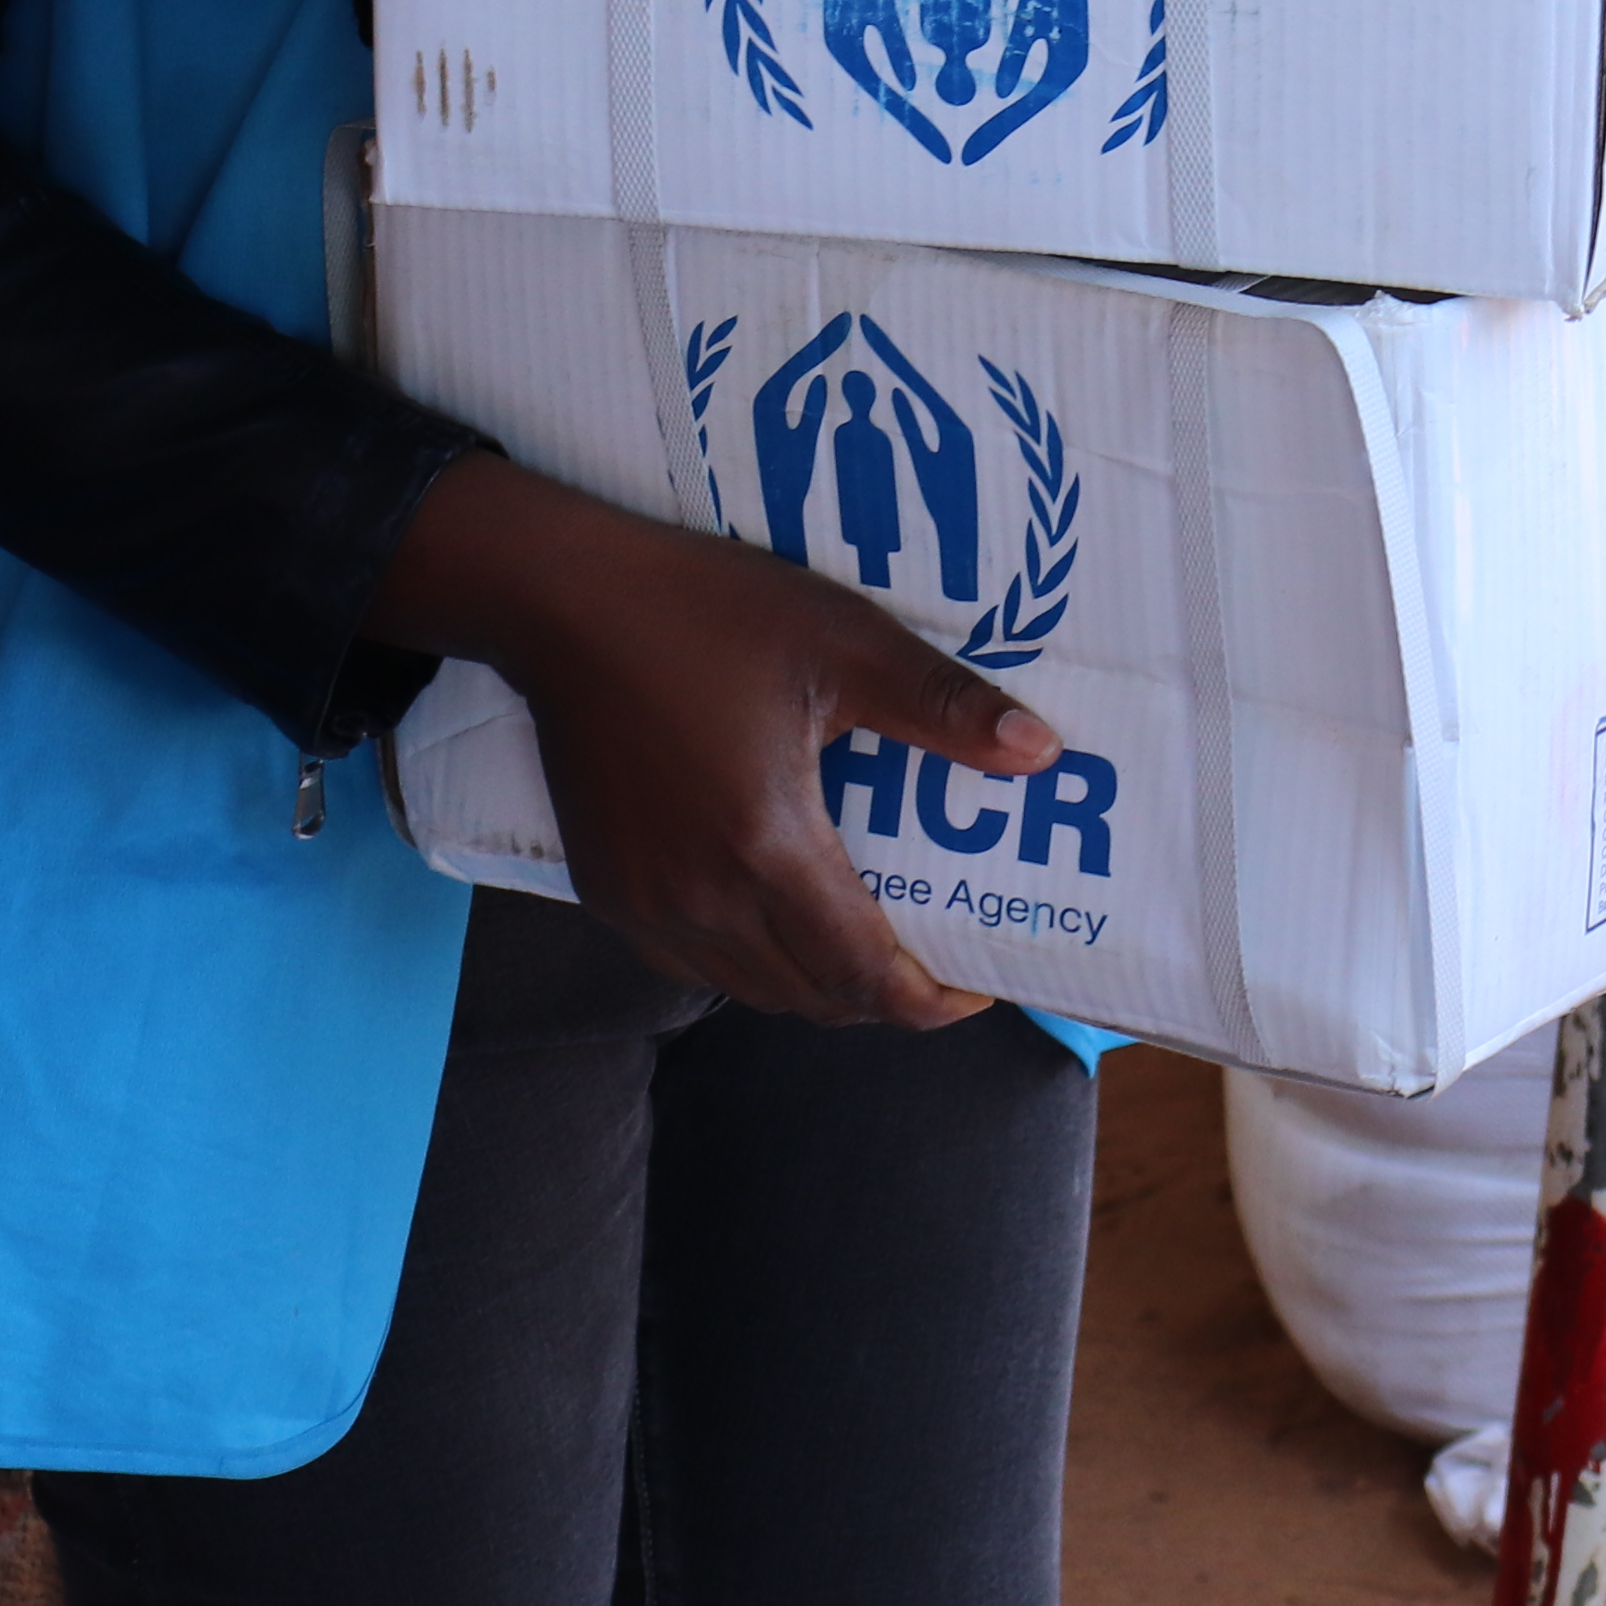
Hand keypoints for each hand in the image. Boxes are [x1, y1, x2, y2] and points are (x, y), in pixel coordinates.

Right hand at [384, 458, 1054, 1027]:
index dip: (931, 1001)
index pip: (862, 977)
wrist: (563, 603)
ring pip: (753, 988)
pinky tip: (785, 909)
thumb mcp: (844, 644)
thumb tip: (1042, 754)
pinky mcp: (605, 890)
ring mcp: (643, 903)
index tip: (981, 983)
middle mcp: (699, 899)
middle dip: (887, 995)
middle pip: (813, 998)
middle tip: (942, 952)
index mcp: (765, 848)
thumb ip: (942, 708)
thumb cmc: (708, 614)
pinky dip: (755, 961)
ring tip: (875, 936)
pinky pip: (695, 962)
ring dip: (821, 984)